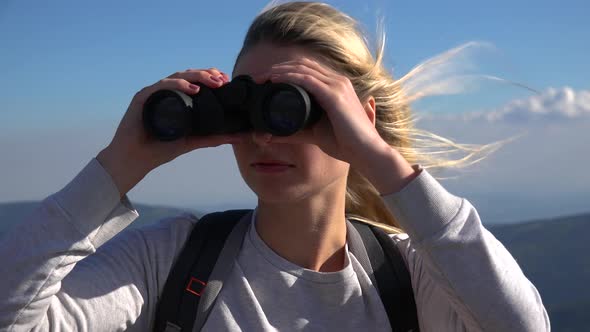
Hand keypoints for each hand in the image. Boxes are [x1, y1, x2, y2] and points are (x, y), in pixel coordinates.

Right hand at [97, 68, 247, 195]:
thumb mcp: (194, 141)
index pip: (195, 81)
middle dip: (207, 74)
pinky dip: (178, 85)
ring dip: (196, 76)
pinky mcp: (142, 98)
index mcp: (175, 98)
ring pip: (177, 77)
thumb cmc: (160, 149)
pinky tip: (192, 89)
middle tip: (222, 81)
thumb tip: (241, 136)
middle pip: (188, 75)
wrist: (135, 159)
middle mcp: (165, 92)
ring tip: (212, 82)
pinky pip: (161, 86)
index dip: (210, 76)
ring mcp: (153, 93)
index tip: (226, 81)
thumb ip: (215, 138)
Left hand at [254, 58, 416, 193]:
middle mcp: (337, 81)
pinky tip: (275, 80)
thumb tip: (270, 134)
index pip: (306, 71)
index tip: (264, 80)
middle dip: (276, 69)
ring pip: (302, 69)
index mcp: (335, 87)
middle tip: (256, 77)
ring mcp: (337, 86)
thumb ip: (294, 131)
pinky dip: (289, 78)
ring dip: (278, 71)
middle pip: (301, 66)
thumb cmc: (345, 143)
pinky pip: (307, 80)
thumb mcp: (314, 133)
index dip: (283, 71)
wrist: (366, 153)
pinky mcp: (335, 95)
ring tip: (261, 77)